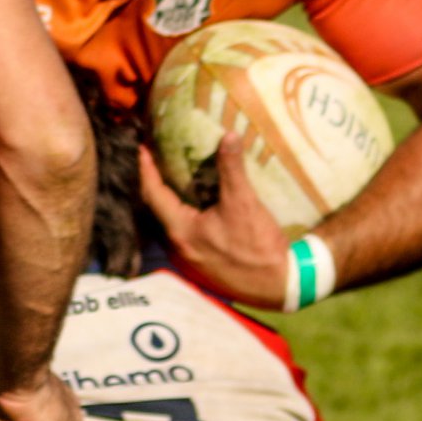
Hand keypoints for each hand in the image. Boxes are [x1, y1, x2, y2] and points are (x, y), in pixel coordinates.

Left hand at [139, 139, 290, 308]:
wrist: (278, 284)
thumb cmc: (258, 246)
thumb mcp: (244, 202)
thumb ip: (232, 169)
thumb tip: (228, 136)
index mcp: (180, 231)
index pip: (153, 194)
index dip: (146, 170)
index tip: (143, 148)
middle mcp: (176, 247)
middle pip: (155, 210)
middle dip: (154, 184)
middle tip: (155, 159)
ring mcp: (186, 259)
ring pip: (168, 224)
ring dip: (167, 201)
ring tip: (171, 178)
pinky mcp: (199, 265)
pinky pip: (180, 234)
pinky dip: (180, 215)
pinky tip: (192, 205)